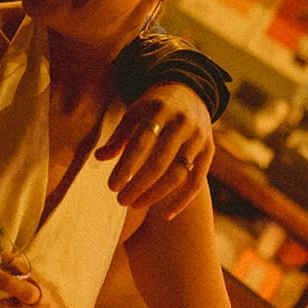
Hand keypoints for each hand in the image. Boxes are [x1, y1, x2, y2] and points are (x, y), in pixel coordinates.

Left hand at [95, 83, 212, 217]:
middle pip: (159, 162)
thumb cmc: (154, 108)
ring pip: (178, 174)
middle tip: (120, 200)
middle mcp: (182, 124)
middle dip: (138, 185)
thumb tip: (99, 158)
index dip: (126, 167)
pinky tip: (165, 215)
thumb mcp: (135, 114)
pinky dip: (182, 201)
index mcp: (159, 111)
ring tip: (135, 205)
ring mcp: (198, 138)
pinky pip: (196, 181)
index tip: (111, 186)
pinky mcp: (209, 150)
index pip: (141, 143)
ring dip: (156, 194)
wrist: (191, 92)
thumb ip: (119, 137)